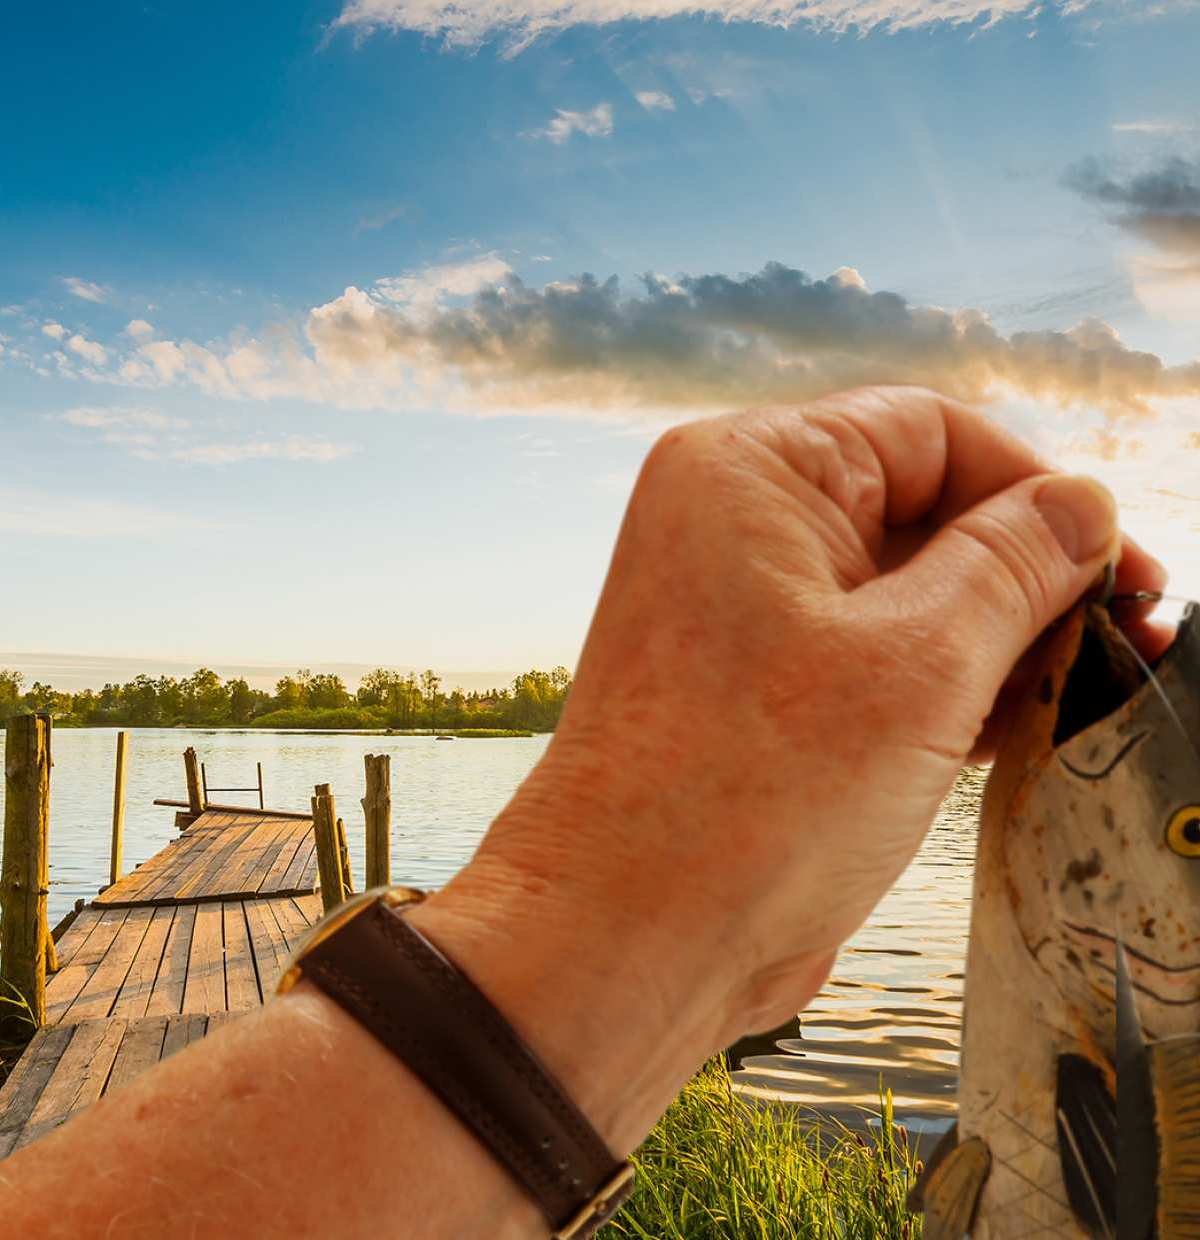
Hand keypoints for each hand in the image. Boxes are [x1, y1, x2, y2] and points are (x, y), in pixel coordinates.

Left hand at [409, 385, 1165, 1154]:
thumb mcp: (918, 665)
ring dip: (993, 641)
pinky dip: (940, 688)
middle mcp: (735, 526)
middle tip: (1125, 638)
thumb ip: (1013, 567)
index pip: (929, 434)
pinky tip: (1007, 733)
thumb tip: (1081, 503)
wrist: (628, 938)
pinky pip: (867, 658)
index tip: (1116, 565)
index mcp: (751, 473)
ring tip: (1075, 695)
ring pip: (901, 594)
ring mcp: (741, 610)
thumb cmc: (751, 795)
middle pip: (919, 512)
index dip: (1037, 492)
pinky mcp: (755, 688)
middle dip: (1026, 577)